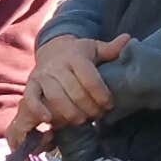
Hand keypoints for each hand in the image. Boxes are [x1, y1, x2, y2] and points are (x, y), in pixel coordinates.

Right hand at [6, 34, 130, 146]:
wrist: (51, 50)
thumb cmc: (77, 54)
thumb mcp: (94, 48)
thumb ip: (111, 49)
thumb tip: (129, 39)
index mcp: (75, 56)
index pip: (90, 79)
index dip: (101, 95)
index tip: (109, 105)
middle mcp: (58, 66)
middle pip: (75, 92)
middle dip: (89, 108)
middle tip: (98, 116)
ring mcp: (43, 75)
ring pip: (56, 98)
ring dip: (71, 113)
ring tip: (82, 121)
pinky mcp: (31, 85)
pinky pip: (32, 99)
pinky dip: (39, 110)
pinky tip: (49, 120)